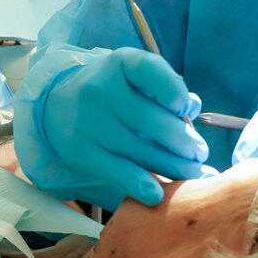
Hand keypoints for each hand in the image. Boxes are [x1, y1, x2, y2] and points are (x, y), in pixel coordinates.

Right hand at [16, 48, 207, 209]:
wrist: (58, 104)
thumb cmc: (113, 92)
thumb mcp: (136, 78)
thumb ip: (167, 89)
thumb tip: (194, 108)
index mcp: (120, 63)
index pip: (149, 70)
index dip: (174, 91)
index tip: (185, 109)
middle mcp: (101, 89)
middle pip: (150, 119)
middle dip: (184, 142)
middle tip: (200, 153)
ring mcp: (88, 122)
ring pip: (139, 150)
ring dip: (173, 166)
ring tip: (191, 171)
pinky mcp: (81, 152)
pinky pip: (117, 171)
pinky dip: (140, 184)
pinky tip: (158, 193)